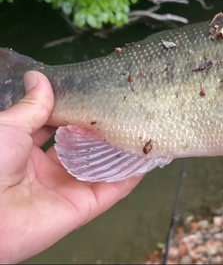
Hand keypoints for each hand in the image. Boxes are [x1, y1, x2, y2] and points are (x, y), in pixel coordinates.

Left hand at [0, 71, 143, 262]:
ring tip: (139, 130)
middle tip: (122, 112)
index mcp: (24, 152)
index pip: (56, 131)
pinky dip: (130, 176)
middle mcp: (47, 172)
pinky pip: (112, 190)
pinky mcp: (83, 208)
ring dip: (120, 153)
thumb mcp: (7, 127)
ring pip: (101, 169)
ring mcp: (67, 190)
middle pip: (83, 150)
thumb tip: (39, 78)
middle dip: (101, 133)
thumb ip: (31, 107)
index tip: (93, 98)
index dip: (74, 116)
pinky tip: (145, 158)